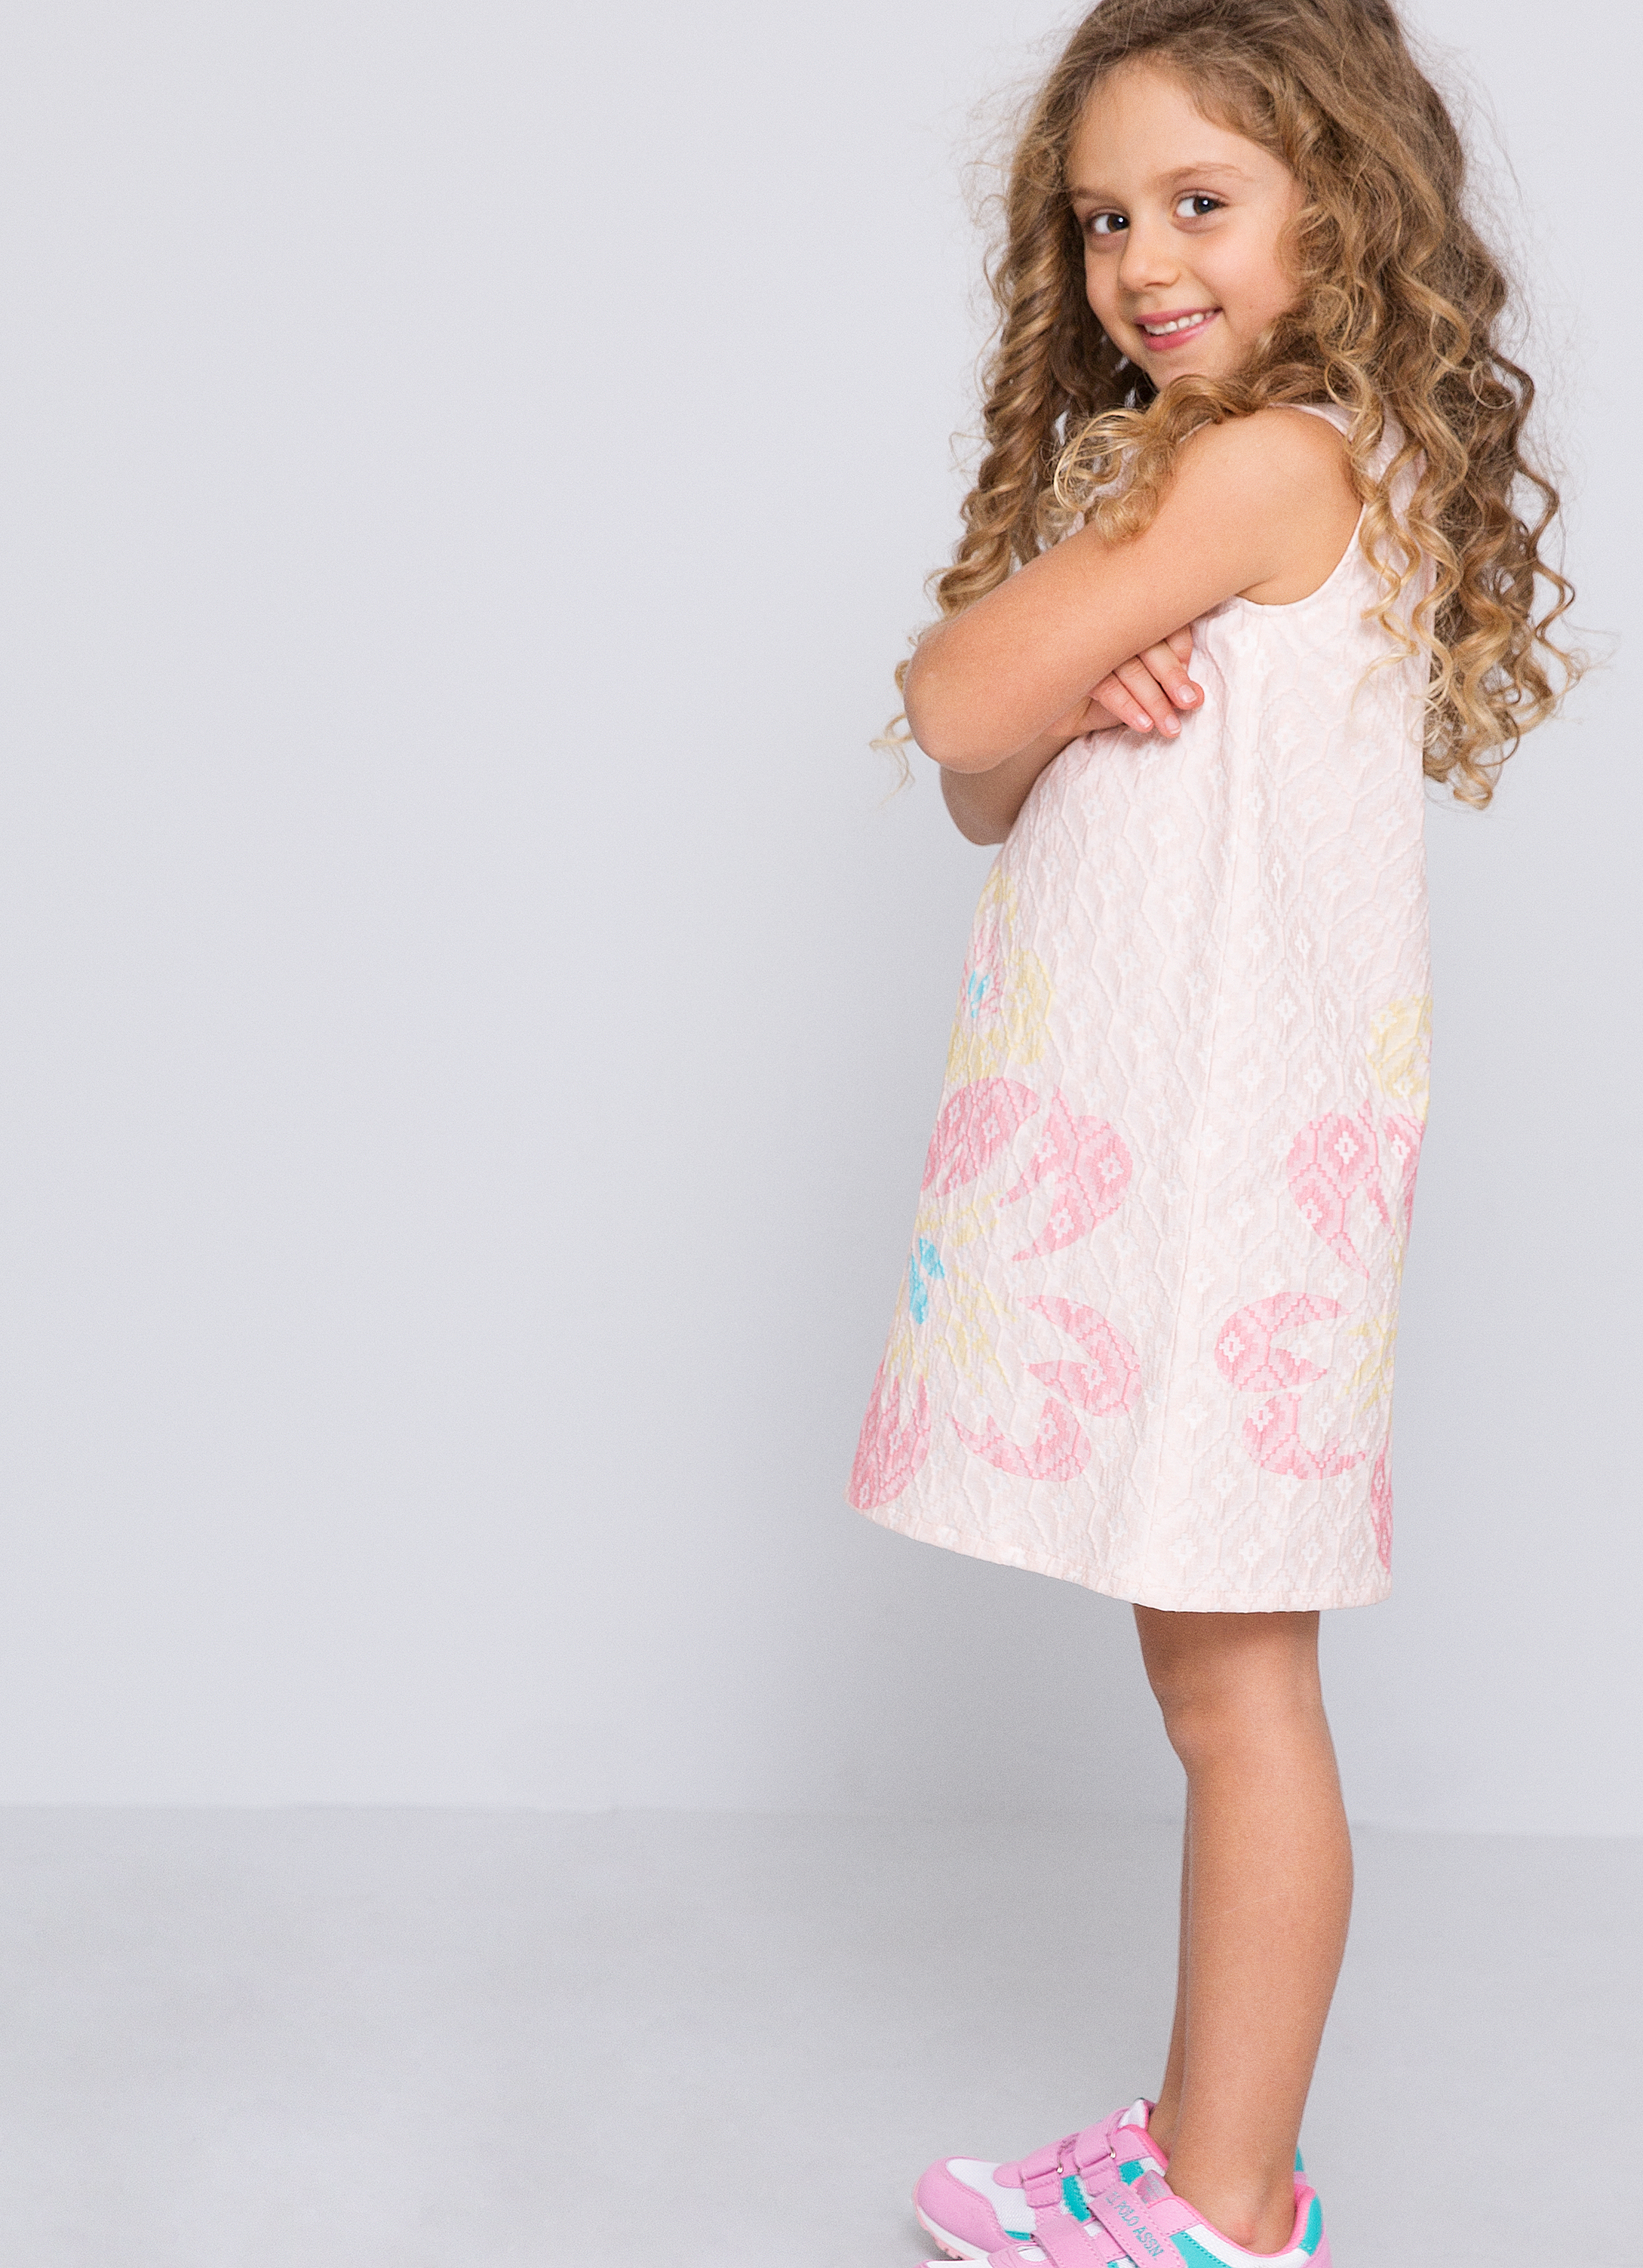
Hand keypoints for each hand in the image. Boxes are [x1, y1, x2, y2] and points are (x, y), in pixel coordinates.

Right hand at [1066, 624, 1202, 739]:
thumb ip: (1172, 689)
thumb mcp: (1148, 688)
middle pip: (1150, 644)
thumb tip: (1198, 698)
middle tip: (1189, 703)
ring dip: (1153, 699)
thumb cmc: (1113, 689)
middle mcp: (1114, 626)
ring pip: (1130, 668)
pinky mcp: (1076, 668)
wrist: (1063, 705)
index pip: (1167, 623)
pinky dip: (1127, 706)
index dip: (1182, 651)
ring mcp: (1093, 644)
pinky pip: (1106, 686)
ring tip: (1170, 726)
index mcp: (1135, 620)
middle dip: (1173, 676)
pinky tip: (1143, 724)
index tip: (1189, 682)